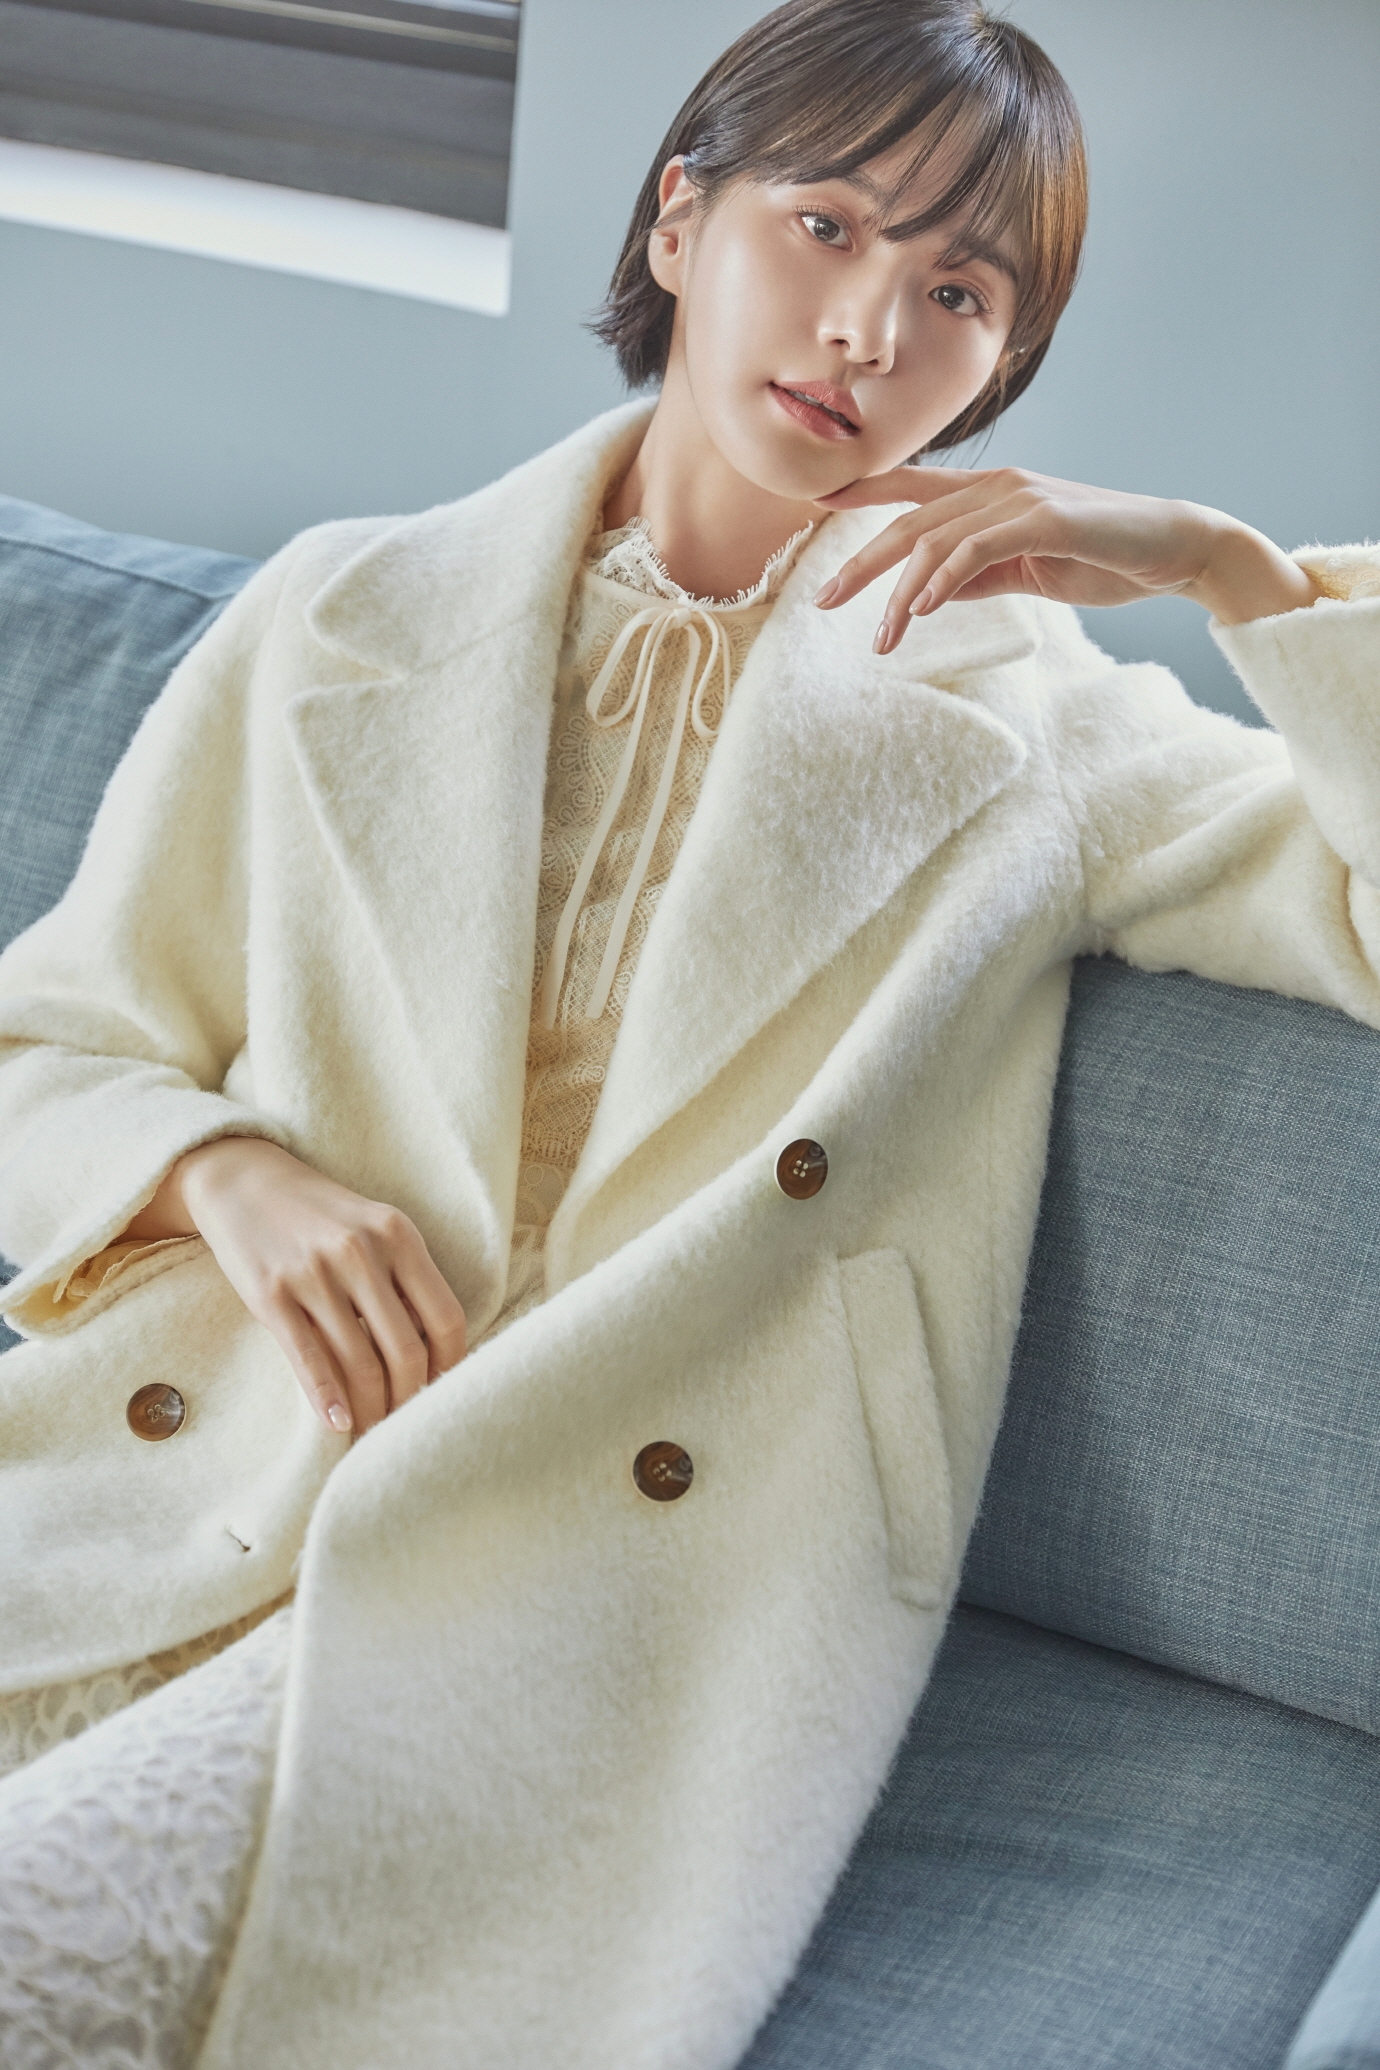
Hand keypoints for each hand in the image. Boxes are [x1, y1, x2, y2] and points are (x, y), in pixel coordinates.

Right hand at [124, 1139, 466, 1435]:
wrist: (243, 1180)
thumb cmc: (320, 1216)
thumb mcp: (374, 1228)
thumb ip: (406, 1278)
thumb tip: (435, 1350)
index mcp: (399, 1235)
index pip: (446, 1318)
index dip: (450, 1367)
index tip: (442, 1393)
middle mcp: (361, 1252)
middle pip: (406, 1350)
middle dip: (409, 1399)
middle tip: (405, 1424)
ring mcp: (314, 1273)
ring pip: (359, 1363)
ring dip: (370, 1409)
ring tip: (372, 1431)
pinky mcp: (271, 1294)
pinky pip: (309, 1359)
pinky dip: (327, 1399)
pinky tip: (338, 1423)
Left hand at [812, 465, 1317, 652]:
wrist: (1175, 550)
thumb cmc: (1105, 558)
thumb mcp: (1029, 570)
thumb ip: (981, 575)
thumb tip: (933, 593)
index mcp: (993, 494)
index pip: (914, 487)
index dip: (864, 491)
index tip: (817, 506)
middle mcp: (999, 486)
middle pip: (910, 520)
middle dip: (861, 562)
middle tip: (824, 601)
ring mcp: (1022, 498)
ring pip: (936, 539)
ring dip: (901, 592)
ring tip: (880, 638)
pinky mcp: (1045, 519)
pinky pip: (977, 548)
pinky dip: (944, 579)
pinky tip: (923, 609)